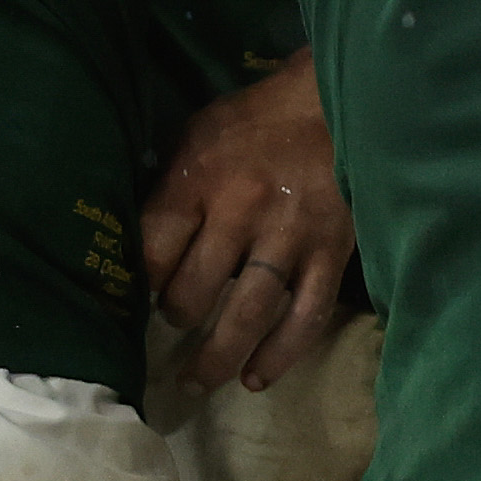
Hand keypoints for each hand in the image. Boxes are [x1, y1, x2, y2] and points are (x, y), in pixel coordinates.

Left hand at [139, 54, 353, 396]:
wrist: (340, 100)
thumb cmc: (257, 121)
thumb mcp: (195, 138)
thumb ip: (171, 189)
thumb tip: (141, 244)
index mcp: (198, 182)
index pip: (151, 254)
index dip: (139, 284)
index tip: (142, 293)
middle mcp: (242, 214)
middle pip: (193, 292)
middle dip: (177, 317)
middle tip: (176, 325)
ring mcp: (292, 237)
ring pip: (249, 314)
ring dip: (219, 356)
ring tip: (199, 380)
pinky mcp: (334, 251)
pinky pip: (307, 313)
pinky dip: (281, 352)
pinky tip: (257, 377)